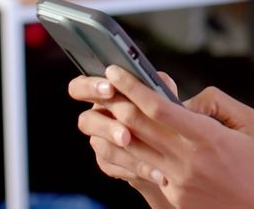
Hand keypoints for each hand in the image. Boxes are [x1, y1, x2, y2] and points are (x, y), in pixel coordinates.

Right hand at [68, 72, 176, 208]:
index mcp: (103, 94)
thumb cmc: (163, 112)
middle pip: (86, 121)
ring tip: (146, 157)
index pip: (80, 87)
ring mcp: (99, 141)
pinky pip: (113, 167)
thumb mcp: (165, 95)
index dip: (90, 87)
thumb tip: (156, 81)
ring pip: (100, 147)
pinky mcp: (107, 163)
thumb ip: (159, 84)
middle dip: (107, 128)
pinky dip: (134, 168)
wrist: (172, 146)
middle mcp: (97, 117)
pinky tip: (153, 171)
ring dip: (122, 152)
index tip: (110, 89)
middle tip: (126, 135)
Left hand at [104, 66, 253, 208]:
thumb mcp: (248, 122)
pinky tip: (121, 138)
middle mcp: (188, 159)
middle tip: (102, 84)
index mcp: (207, 137)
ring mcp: (177, 181)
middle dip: (115, 101)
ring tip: (105, 109)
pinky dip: (128, 152)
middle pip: (137, 126)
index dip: (133, 87)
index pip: (158, 108)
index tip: (116, 70)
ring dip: (114, 126)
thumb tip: (184, 100)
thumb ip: (216, 101)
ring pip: (132, 149)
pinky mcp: (173, 196)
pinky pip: (143, 169)